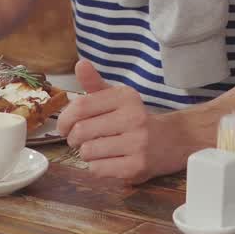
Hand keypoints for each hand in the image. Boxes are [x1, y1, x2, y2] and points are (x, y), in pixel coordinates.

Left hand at [55, 60, 188, 182]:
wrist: (170, 141)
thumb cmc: (134, 118)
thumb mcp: (117, 98)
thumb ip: (95, 83)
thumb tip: (80, 64)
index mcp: (125, 97)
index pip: (81, 106)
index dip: (65, 119)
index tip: (64, 126)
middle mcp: (133, 117)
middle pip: (81, 131)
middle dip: (73, 138)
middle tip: (80, 140)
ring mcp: (137, 143)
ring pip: (87, 152)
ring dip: (86, 153)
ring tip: (98, 149)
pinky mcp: (136, 166)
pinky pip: (97, 169)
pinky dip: (96, 167)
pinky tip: (108, 160)